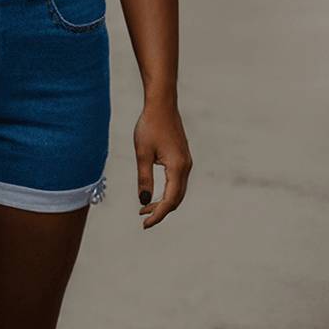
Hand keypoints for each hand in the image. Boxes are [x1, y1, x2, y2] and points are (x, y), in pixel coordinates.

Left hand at [134, 100, 191, 228]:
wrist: (162, 104)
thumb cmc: (150, 126)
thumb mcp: (142, 153)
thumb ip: (144, 178)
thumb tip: (144, 201)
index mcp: (177, 168)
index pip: (170, 200)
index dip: (158, 215)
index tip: (144, 224)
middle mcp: (186, 167)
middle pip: (176, 199)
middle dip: (161, 210)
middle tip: (142, 217)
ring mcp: (186, 162)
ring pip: (178, 191)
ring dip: (164, 201)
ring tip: (145, 208)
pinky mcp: (182, 157)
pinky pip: (177, 181)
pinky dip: (167, 191)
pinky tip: (154, 191)